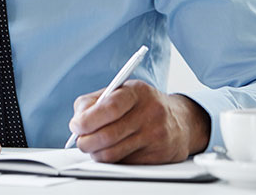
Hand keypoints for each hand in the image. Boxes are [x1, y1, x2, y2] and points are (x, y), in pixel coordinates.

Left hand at [69, 80, 210, 163]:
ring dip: (96, 153)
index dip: (88, 120)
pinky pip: (125, 163)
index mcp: (136, 92)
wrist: (180, 120)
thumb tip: (76, 121)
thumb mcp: (121, 91)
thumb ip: (95, 102)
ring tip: (93, 147)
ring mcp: (156, 136)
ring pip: (114, 153)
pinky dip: (112, 160)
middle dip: (87, 142)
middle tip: (80, 141)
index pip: (108, 108)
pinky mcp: (159, 156)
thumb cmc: (141, 103)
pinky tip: (112, 151)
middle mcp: (149, 113)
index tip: (75, 126)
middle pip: (109, 135)